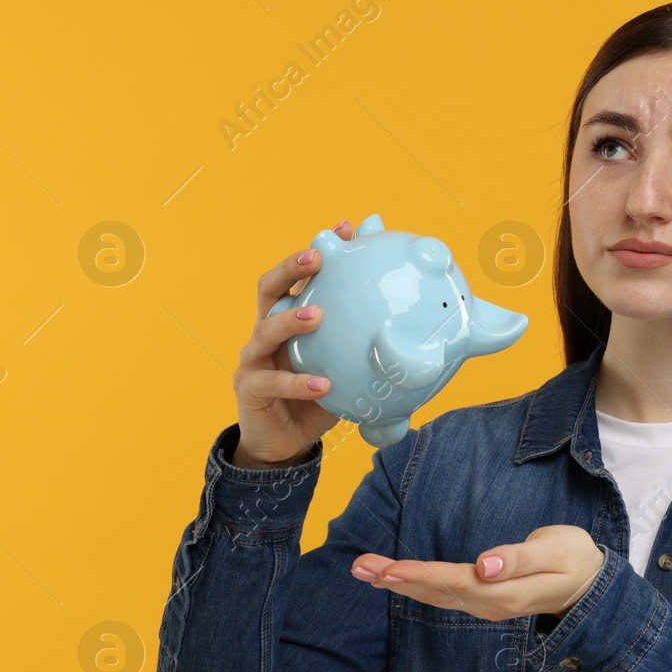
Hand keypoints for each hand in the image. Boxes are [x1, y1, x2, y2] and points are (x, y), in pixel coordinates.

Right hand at [231, 219, 357, 468]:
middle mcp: (266, 332)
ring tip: (316, 316)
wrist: (283, 444)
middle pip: (269, 288)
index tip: (346, 227)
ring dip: (290, 319)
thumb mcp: (346, 369)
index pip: (300, 276)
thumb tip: (421, 337)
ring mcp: (254, 358)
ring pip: (264, 330)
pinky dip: (297, 382)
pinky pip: (272, 382)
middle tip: (318, 257)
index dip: (319, 250)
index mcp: (288, 319)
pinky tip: (322, 385)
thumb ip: (367, 350)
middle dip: (292, 268)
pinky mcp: (249, 388)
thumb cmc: (316, 399)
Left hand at [351, 525, 605, 623]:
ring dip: (396, 584)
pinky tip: (392, 579)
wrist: (590, 587)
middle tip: (358, 566)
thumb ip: (519, 558)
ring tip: (363, 571)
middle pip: (434, 592)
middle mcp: (488, 603)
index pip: (454, 582)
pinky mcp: (480, 600)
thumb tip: (485, 565)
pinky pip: (440, 595)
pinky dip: (412, 585)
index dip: (420, 576)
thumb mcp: (555, 551)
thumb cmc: (575, 559)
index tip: (388, 569)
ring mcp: (483, 605)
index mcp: (504, 591)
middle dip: (394, 579)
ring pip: (432, 596)